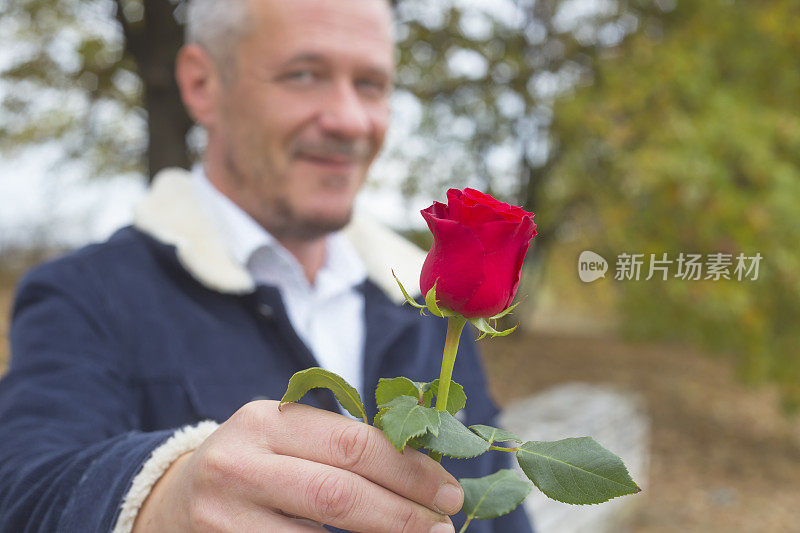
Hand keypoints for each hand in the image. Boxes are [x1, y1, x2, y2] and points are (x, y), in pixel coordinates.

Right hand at [133, 400, 462, 531]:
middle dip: (402, 513)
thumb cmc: (256, 465)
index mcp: (268, 419)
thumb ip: (344, 446)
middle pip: (339, 493)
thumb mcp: (289, 438)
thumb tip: (426, 468)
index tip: (449, 490)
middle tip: (444, 526)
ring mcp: (224, 515)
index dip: (410, 470)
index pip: (354, 442)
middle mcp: (241, 463)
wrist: (176, 499)